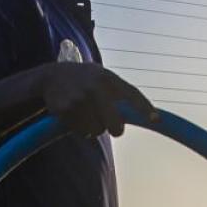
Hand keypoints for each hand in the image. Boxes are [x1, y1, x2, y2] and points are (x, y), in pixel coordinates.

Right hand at [37, 63, 157, 137]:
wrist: (51, 76)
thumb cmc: (85, 79)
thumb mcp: (102, 77)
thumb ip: (120, 92)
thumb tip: (146, 115)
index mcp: (107, 78)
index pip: (131, 93)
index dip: (143, 107)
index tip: (155, 119)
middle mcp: (94, 87)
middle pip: (115, 124)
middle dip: (116, 129)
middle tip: (115, 129)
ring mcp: (79, 99)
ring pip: (97, 130)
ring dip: (95, 128)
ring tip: (87, 113)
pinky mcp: (65, 110)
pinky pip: (82, 131)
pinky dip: (81, 128)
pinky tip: (75, 114)